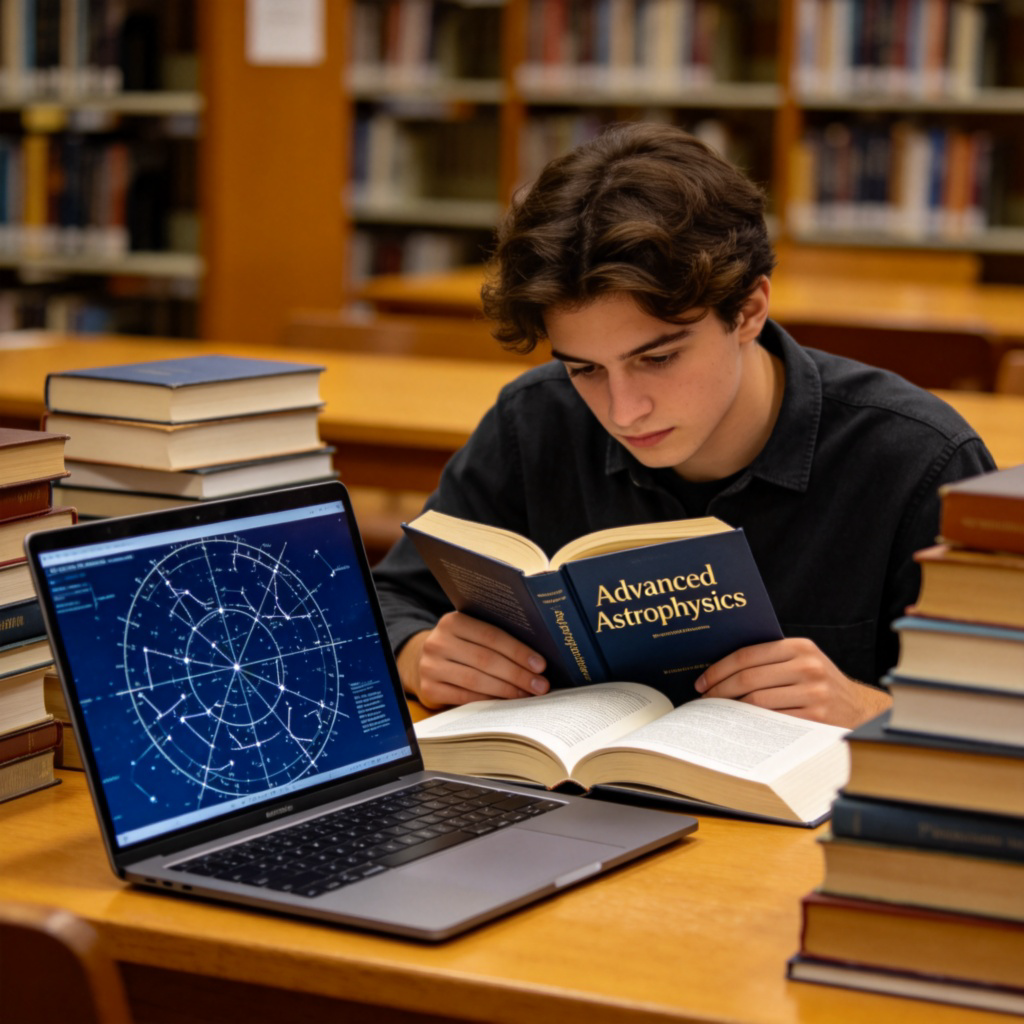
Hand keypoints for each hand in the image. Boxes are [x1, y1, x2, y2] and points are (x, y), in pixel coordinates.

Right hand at [396, 612, 549, 709]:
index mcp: (452, 621)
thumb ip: (494, 637)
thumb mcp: (471, 633)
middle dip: (517, 674)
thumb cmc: (460, 646)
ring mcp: (430, 666)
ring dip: (506, 690)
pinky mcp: (428, 689)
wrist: (423, 661)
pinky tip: (505, 703)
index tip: (541, 665)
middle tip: (540, 685)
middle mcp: (437, 642)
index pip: (492, 636)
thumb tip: (535, 658)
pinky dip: (488, 701)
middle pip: (486, 660)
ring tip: (527, 695)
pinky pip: (464, 698)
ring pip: (476, 680)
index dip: (518, 651)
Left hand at [693, 637, 891, 727]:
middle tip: (704, 700)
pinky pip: (772, 721)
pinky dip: (750, 723)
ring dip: (731, 708)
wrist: (860, 711)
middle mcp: (808, 667)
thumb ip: (771, 659)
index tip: (702, 681)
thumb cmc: (820, 685)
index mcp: (800, 647)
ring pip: (756, 701)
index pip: (747, 655)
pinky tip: (740, 724)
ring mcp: (813, 694)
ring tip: (717, 712)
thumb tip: (720, 667)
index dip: (719, 669)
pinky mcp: (815, 718)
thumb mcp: (804, 662)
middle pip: (748, 679)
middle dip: (719, 690)